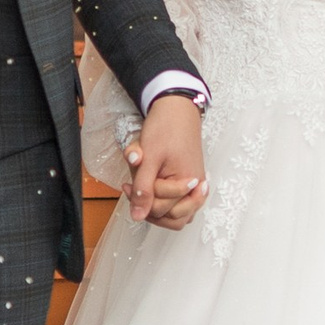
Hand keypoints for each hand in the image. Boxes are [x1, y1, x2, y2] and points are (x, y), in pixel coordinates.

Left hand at [128, 92, 206, 226]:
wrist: (177, 108)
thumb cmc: (165, 129)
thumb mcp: (149, 158)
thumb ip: (143, 189)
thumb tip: (137, 217)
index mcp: (189, 184)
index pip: (161, 209)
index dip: (140, 199)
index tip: (127, 184)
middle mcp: (197, 189)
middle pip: (170, 217)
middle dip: (148, 203)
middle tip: (133, 186)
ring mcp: (196, 187)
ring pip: (177, 215)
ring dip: (157, 207)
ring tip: (143, 192)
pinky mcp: (192, 183)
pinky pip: (180, 204)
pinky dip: (166, 202)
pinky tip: (154, 191)